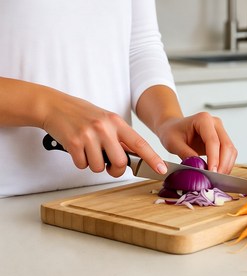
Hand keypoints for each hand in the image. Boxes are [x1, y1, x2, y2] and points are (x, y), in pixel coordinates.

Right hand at [41, 90, 166, 177]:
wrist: (55, 106)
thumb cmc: (83, 115)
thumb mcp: (106, 120)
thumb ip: (119, 137)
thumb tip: (133, 158)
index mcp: (117, 122)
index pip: (139, 143)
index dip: (152, 158)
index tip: (161, 169)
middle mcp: (105, 128)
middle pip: (120, 162)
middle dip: (114, 170)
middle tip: (107, 164)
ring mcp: (89, 135)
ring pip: (99, 167)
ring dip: (94, 164)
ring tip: (88, 150)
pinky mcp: (74, 143)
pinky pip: (83, 165)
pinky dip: (81, 162)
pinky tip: (78, 149)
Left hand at [157, 112, 237, 173]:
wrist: (172, 127)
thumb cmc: (171, 132)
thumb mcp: (173, 143)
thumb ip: (186, 155)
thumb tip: (200, 168)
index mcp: (203, 119)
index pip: (213, 141)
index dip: (214, 158)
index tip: (211, 172)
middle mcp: (215, 123)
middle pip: (226, 145)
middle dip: (223, 164)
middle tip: (215, 178)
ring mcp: (220, 131)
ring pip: (231, 150)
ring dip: (226, 165)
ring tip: (217, 178)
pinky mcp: (222, 139)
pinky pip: (229, 153)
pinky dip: (226, 164)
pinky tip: (218, 173)